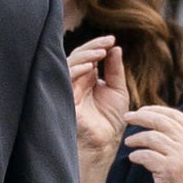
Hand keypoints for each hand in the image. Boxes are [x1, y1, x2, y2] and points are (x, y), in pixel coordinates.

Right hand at [66, 32, 128, 182]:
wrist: (104, 143)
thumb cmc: (111, 120)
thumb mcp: (118, 90)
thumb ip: (115, 70)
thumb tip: (115, 48)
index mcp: (88, 79)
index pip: (88, 56)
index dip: (98, 45)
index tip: (112, 39)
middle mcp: (76, 82)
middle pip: (78, 56)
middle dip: (92, 46)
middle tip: (108, 41)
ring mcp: (69, 89)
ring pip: (70, 64)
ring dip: (85, 55)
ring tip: (101, 52)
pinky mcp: (64, 99)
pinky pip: (65, 80)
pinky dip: (76, 70)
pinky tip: (91, 67)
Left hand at [121, 97, 182, 182]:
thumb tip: (163, 130)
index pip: (177, 116)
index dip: (157, 110)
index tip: (143, 110)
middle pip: (162, 121)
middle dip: (142, 116)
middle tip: (127, 117)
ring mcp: (181, 157)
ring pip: (151, 137)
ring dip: (136, 138)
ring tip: (128, 143)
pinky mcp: (169, 170)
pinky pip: (146, 156)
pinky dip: (136, 156)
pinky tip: (133, 158)